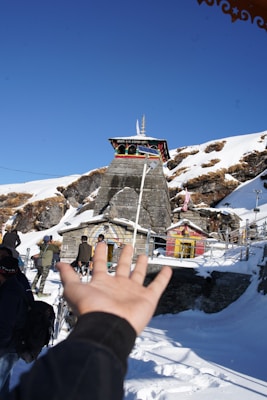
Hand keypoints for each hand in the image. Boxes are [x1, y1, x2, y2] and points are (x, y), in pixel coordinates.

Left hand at [56, 243, 171, 334]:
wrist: (107, 326)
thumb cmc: (90, 309)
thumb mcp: (74, 289)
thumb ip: (68, 276)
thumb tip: (58, 264)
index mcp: (102, 284)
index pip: (100, 265)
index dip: (99, 254)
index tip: (101, 243)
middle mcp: (117, 287)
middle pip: (121, 268)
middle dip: (123, 257)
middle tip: (126, 245)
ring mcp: (133, 293)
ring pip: (138, 275)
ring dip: (141, 265)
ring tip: (143, 255)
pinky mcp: (147, 299)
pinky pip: (157, 286)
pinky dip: (163, 278)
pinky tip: (167, 269)